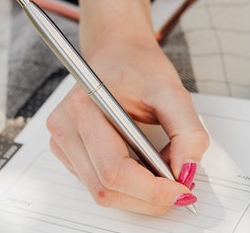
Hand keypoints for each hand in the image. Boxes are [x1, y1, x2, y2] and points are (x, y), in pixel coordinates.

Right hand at [46, 33, 209, 214]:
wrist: (118, 52)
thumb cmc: (139, 67)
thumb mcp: (172, 92)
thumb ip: (187, 132)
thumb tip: (187, 172)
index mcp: (85, 108)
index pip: (115, 171)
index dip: (151, 190)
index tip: (181, 190)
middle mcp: (65, 128)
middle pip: (106, 189)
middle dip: (148, 197)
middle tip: (180, 188)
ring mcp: (62, 142)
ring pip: (102, 192)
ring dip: (139, 193)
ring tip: (164, 171)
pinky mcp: (68, 152)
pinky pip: (98, 183)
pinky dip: (128, 185)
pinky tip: (145, 166)